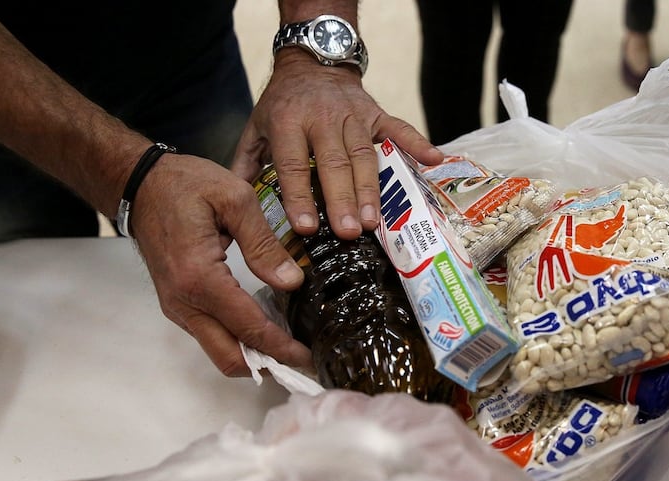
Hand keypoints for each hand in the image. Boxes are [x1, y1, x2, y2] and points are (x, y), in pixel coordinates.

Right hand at [131, 153, 312, 375]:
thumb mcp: (235, 199)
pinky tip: (263, 326)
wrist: (140, 184)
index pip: (248, 328)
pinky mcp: (177, 303)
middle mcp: (183, 301)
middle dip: (267, 365)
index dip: (281, 347)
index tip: (307, 356)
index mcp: (199, 277)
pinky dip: (237, 339)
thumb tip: (292, 281)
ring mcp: (177, 306)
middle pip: (229, 358)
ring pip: (218, 350)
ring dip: (253, 355)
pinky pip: (209, 334)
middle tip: (301, 361)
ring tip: (288, 346)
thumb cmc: (185, 185)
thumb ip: (264, 244)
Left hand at [231, 51, 442, 239]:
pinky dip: (417, 143)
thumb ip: (247, 166)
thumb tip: (235, 208)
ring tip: (372, 221)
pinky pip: (399, 129)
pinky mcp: (376, 113)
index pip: (293, 164)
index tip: (305, 226)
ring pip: (364, 155)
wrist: (312, 61)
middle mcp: (322, 118)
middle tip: (348, 231)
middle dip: (342, 199)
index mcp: (288, 121)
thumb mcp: (256, 128)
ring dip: (370, 189)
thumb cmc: (283, 103)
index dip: (299, 196)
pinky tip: (434, 160)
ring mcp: (353, 115)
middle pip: (334, 163)